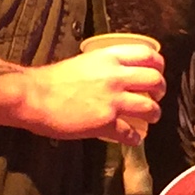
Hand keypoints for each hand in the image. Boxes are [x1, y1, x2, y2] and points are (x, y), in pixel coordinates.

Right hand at [4, 40, 164, 143]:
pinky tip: (133, 139)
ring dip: (154, 114)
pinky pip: (129, 133)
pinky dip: (134, 138)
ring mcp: (112, 101)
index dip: (158, 65)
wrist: (33, 96)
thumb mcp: (82, 61)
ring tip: (150, 118)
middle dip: (161, 91)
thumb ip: (102, 66)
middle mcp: (115, 77)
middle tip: (156, 96)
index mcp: (109, 58)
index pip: (148, 55)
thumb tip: (114, 72)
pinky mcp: (105, 123)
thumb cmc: (51, 79)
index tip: (158, 72)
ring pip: (149, 108)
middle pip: (155, 81)